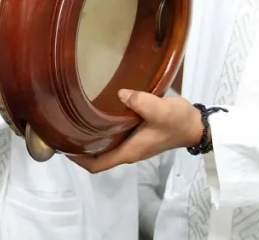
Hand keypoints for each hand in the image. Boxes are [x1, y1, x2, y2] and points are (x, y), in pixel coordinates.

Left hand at [69, 90, 203, 173]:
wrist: (196, 125)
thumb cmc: (178, 121)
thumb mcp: (161, 110)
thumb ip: (141, 102)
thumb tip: (120, 94)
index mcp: (129, 151)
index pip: (97, 165)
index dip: (78, 159)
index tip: (62, 146)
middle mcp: (128, 151)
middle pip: (97, 156)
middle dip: (79, 146)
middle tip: (62, 126)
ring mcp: (133, 144)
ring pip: (105, 146)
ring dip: (90, 137)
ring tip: (74, 118)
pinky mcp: (137, 135)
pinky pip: (114, 136)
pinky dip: (102, 129)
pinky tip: (96, 112)